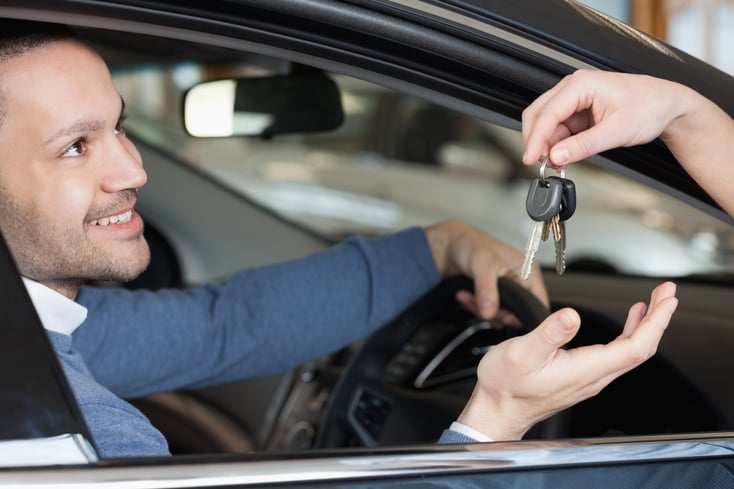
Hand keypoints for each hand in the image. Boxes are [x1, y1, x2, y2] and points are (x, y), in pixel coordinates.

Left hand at [424, 219, 547, 319]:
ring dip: (480, 309)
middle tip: (478, 302)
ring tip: (467, 295)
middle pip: (518, 313)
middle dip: (494, 311)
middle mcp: (520, 282)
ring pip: (501, 314)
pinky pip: (488, 312)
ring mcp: (507, 290)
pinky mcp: (493, 296)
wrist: (450, 245)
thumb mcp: (482, 264)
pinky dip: (475, 307)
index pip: (538, 303)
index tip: (503, 317)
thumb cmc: (469, 243)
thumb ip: (487, 289)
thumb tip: (490, 312)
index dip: (523, 315)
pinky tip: (464, 296)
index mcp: (528, 271)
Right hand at [456, 281, 677, 440]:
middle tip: (666, 292)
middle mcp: (593, 377)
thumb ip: (549, 334)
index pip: (635, 347)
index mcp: (584, 369)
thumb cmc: (505, 386)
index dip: (655, 322)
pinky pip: (618, 355)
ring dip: (646, 325)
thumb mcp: (521, 353)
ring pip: (631, 352)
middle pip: (640, 348)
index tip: (666, 300)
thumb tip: (571, 315)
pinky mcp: (582, 376)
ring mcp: (589, 378)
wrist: (496, 410)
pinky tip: (630, 322)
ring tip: (654, 302)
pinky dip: (630, 333)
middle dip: (658, 318)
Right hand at [521, 69, 733, 215]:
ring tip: (558, 164)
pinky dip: (557, 144)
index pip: (547, 114)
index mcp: (581, 84)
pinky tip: (564, 157)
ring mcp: (574, 99)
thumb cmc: (649, 108)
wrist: (667, 105)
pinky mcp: (578, 110)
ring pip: (546, 123)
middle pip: (538, 115)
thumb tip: (556, 156)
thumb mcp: (617, 131)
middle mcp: (573, 87)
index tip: (529, 159)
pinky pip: (558, 128)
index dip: (535, 139)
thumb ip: (584, 145)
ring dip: (547, 145)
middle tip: (541, 164)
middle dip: (537, 141)